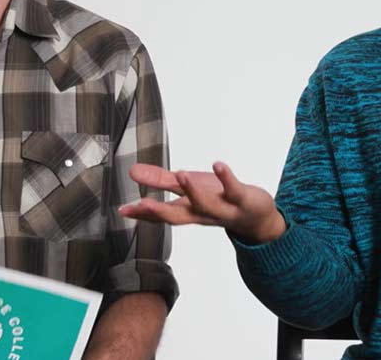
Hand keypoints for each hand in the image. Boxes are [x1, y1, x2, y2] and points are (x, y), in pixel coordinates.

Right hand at [119, 162, 286, 243]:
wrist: (257, 217)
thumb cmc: (220, 199)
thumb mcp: (190, 187)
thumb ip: (162, 181)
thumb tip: (133, 172)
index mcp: (188, 211)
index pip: (162, 215)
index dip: (142, 214)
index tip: (123, 210)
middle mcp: (203, 213)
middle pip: (179, 216)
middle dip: (160, 212)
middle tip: (141, 204)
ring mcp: (223, 208)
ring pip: (206, 205)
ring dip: (193, 192)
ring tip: (180, 174)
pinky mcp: (242, 199)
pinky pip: (233, 189)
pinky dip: (226, 178)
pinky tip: (217, 164)